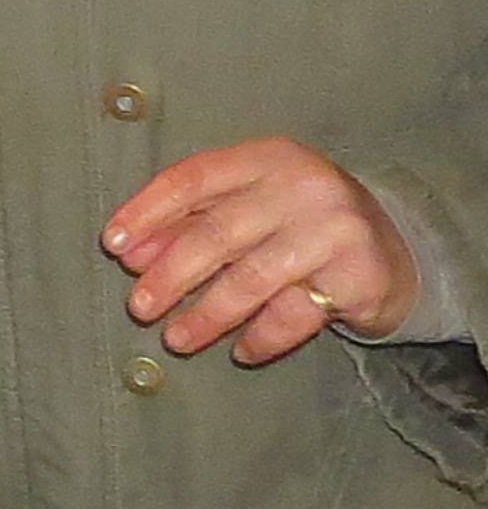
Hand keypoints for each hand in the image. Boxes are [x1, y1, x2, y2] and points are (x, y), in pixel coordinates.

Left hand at [107, 137, 418, 362]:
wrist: (396, 251)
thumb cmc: (299, 225)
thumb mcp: (247, 209)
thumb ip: (189, 223)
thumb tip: (129, 254)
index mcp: (266, 157)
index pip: (192, 179)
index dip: (147, 212)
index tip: (112, 246)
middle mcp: (303, 186)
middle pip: (218, 233)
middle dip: (170, 274)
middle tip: (138, 307)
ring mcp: (335, 230)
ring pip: (252, 278)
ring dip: (207, 314)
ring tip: (175, 338)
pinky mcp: (360, 276)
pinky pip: (295, 314)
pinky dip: (262, 337)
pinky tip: (241, 351)